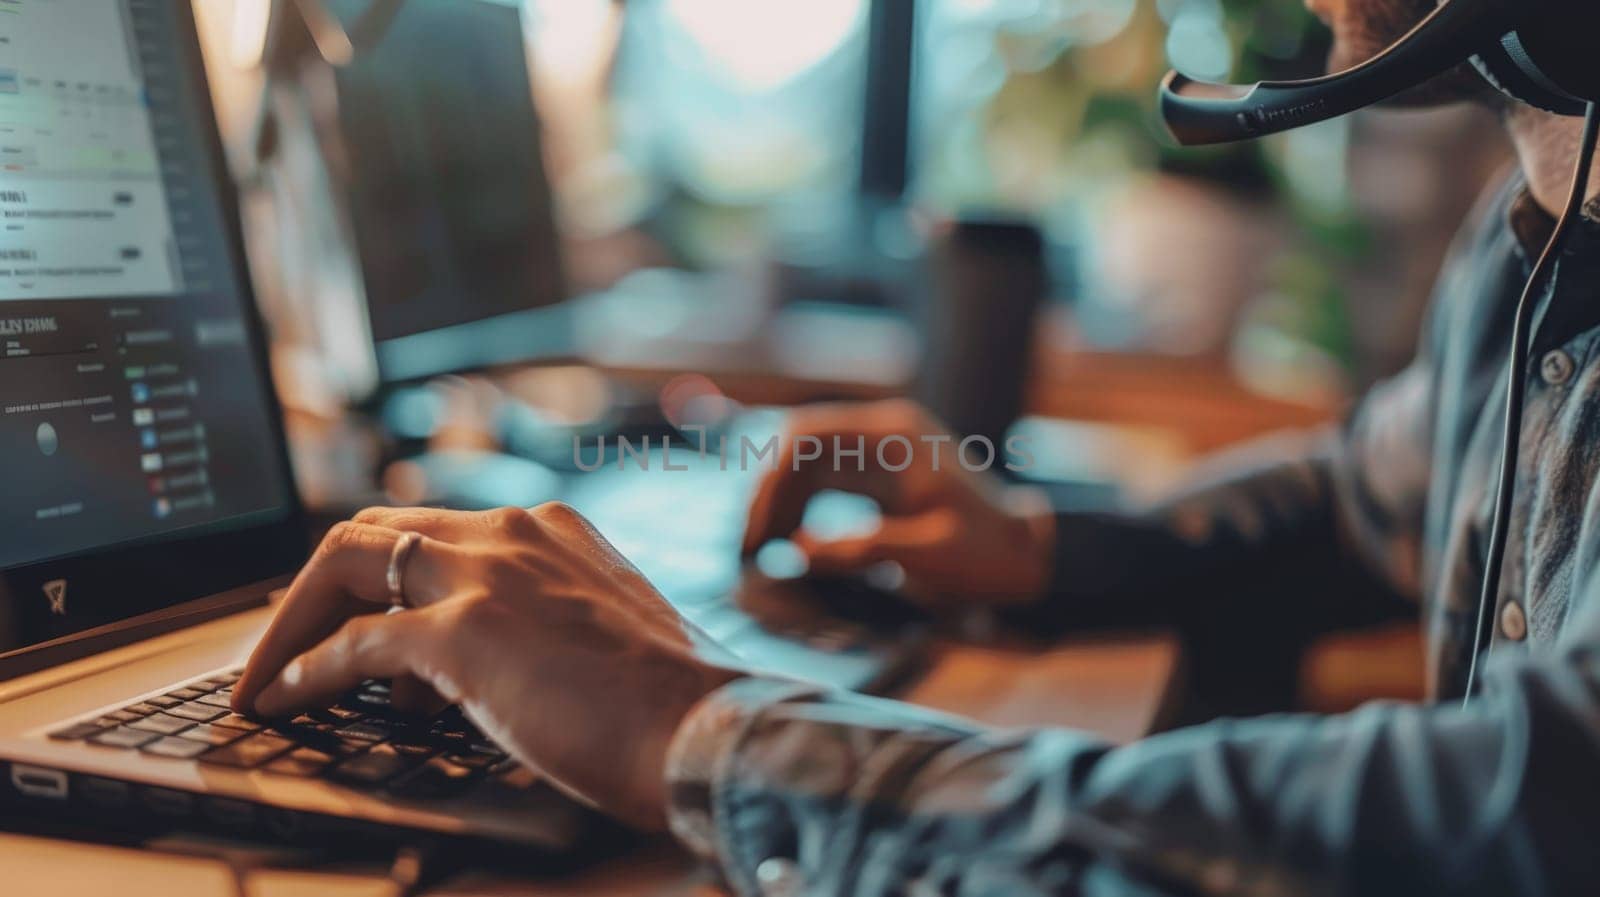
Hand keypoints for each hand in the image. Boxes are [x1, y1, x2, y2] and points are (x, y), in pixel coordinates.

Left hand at [233, 504, 741, 828]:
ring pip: (346, 565)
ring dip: (294, 623)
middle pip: (373, 530)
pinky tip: (287, 698)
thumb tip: (489, 663)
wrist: (710, 729)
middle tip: (286, 639)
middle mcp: (513, 534)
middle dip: (316, 586)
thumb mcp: (607, 631)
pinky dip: (307, 671)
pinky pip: (353, 645)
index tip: (348, 613)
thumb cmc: (672, 701)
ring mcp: (486, 576)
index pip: (432, 527)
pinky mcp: (464, 632)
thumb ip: (547, 621)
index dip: (376, 570)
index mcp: (551, 529)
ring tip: (270, 674)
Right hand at [742, 400, 1054, 609]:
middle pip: (797, 447)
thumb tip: (799, 550)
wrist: (1028, 553)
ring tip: (759, 552)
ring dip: (778, 503)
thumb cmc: (988, 552)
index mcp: (894, 437)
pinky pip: (823, 479)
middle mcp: (882, 432)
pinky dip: (799, 508)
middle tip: (746, 550)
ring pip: (805, 464)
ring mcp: (880, 449)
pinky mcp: (879, 472)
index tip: (756, 533)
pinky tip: (787, 543)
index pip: (807, 440)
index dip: (770, 484)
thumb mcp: (930, 554)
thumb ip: (865, 548)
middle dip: (765, 495)